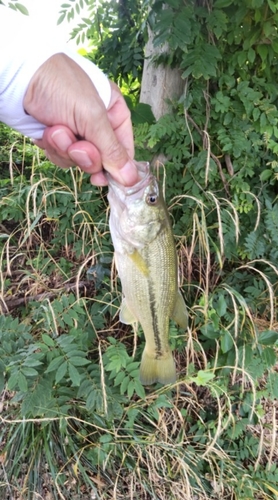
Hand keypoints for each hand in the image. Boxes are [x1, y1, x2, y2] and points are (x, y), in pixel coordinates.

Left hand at [24, 54, 137, 185]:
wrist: (20, 76)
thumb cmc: (61, 85)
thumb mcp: (92, 117)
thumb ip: (112, 150)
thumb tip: (131, 178)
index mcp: (114, 112)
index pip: (124, 149)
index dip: (117, 167)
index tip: (107, 179)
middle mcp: (97, 124)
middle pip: (100, 160)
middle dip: (85, 155)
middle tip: (76, 146)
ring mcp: (76, 132)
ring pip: (78, 161)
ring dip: (65, 150)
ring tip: (56, 130)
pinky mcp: (56, 138)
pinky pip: (61, 156)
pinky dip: (52, 147)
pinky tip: (46, 131)